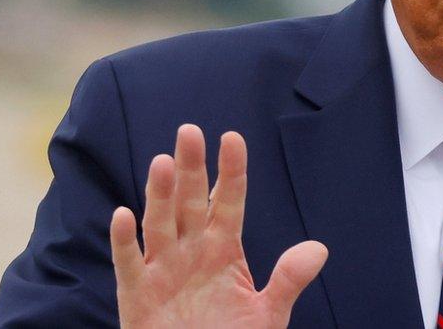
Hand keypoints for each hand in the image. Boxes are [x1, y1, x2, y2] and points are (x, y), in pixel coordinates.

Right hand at [110, 124, 327, 327]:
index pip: (228, 201)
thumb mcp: (267, 314)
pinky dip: (125, 241)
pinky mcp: (137, 295)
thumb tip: (319, 249)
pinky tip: (124, 214)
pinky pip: (129, 263)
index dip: (230, 171)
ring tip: (164, 163)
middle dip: (191, 168)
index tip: (232, 137)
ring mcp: (163, 270)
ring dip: (160, 195)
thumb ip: (288, 280)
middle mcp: (191, 251)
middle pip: (190, 202)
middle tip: (190, 131)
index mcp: (224, 248)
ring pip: (160, 224)